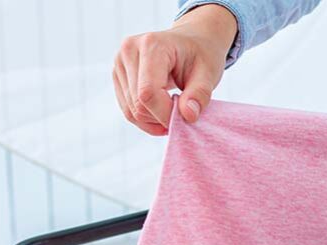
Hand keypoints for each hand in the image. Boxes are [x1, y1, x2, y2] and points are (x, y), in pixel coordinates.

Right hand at [113, 5, 236, 134]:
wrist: (191, 41)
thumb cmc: (201, 54)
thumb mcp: (209, 72)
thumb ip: (200, 94)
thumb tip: (188, 116)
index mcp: (151, 45)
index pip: (148, 92)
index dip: (165, 114)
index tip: (186, 119)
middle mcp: (129, 51)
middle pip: (138, 104)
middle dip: (162, 117)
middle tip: (184, 114)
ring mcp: (120, 63)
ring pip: (131, 111)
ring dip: (154, 121)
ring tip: (175, 112)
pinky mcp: (118, 76)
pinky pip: (128, 110)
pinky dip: (147, 120)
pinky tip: (163, 114)